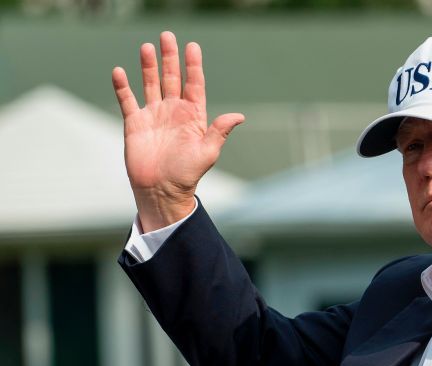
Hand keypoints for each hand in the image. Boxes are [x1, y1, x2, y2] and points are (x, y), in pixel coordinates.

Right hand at [112, 31, 243, 231]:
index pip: (194, 85)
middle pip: (172, 78)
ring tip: (147, 46)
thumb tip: (239, 116)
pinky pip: (127, 100)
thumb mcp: (207, 152)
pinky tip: (120, 71)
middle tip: (167, 36)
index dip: (193, 66)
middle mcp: (173, 112)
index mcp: (193, 117)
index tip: (193, 46)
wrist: (162, 190)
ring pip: (150, 84)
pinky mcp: (135, 123)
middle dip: (170, 57)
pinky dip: (123, 86)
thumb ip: (220, 131)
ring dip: (148, 66)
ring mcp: (154, 116)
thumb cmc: (188, 174)